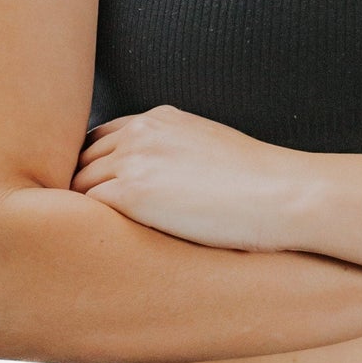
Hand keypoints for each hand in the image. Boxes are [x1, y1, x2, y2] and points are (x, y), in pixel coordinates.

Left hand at [71, 105, 299, 249]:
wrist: (282, 193)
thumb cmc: (259, 183)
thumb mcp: (210, 148)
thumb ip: (175, 154)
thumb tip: (163, 184)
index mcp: (159, 120)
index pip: (101, 138)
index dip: (97, 167)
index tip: (101, 192)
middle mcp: (141, 133)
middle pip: (82, 159)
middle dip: (84, 186)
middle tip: (90, 221)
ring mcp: (134, 161)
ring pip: (78, 183)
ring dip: (84, 208)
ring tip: (94, 236)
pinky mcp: (132, 194)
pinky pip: (86, 208)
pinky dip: (89, 224)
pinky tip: (103, 242)